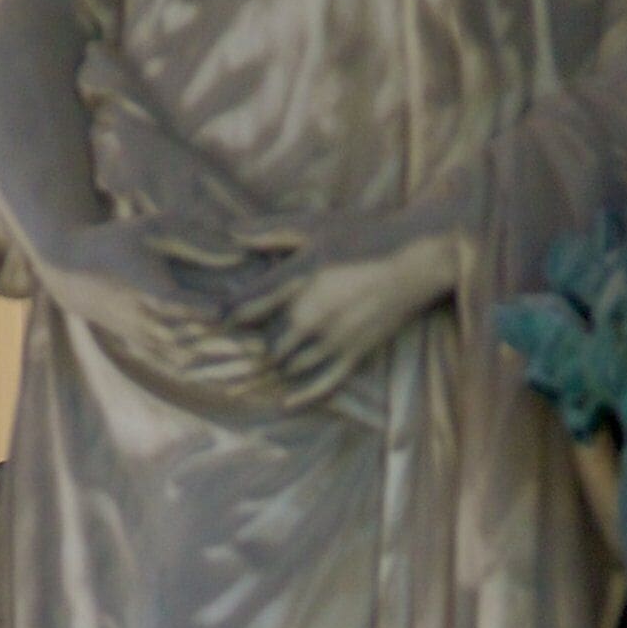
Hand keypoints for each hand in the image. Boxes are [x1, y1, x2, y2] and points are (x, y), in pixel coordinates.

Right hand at [34, 218, 269, 394]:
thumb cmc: (119, 242)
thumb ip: (199, 240)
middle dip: (236, 350)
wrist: (74, 274)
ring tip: (269, 372)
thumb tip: (243, 252)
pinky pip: (189, 371)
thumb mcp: (155, 228)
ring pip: (198, 364)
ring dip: (232, 370)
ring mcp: (152, 343)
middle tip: (272, 351)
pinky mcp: (153, 352)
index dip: (219, 314)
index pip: (191, 309)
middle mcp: (153, 325)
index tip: (248, 314)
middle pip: (201, 344)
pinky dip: (217, 377)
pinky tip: (247, 380)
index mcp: (153, 292)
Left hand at [203, 207, 468, 406]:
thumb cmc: (366, 234)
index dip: (222, 318)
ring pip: (288, 367)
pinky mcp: (356, 352)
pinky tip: (286, 403)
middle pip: (263, 344)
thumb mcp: (315, 224)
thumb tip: (231, 233)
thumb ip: (271, 231)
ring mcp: (335, 337)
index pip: (246, 306)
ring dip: (268, 372)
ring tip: (246, 377)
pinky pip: (324, 383)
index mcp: (299, 277)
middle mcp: (313, 312)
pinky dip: (302, 396)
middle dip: (242, 351)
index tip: (208, 322)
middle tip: (221, 357)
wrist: (418, 256)